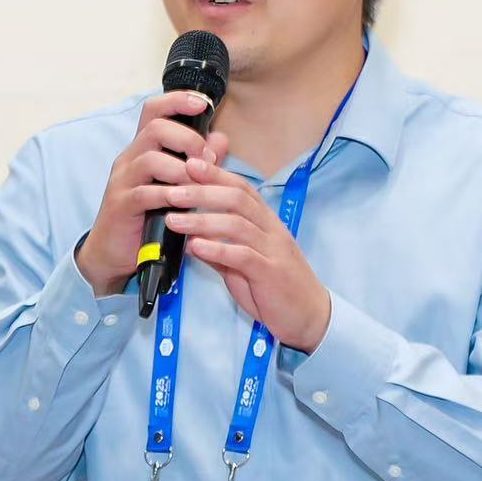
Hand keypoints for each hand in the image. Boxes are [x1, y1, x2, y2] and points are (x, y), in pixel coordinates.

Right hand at [75, 92, 231, 296]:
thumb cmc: (147, 216)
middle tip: (207, 159)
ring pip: (151, 158)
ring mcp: (123, 181)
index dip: (177, 101)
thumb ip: (198, 161)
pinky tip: (183, 205)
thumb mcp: (176, 185)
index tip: (203, 104)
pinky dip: (169, 196)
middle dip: (188, 139)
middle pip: (156, 128)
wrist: (113, 253)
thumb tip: (221, 139)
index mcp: (142, 149)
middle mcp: (129, 158)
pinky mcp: (121, 205)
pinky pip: (146, 193)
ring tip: (198, 184)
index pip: (154, 110)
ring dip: (182, 170)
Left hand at [160, 155, 332, 352]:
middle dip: (202, 191)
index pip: (241, 188)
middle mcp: (271, 230)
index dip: (216, 174)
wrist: (309, 316)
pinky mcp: (271, 273)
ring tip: (174, 220)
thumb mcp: (244, 265)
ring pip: (237, 224)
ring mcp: (273, 250)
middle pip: (237, 199)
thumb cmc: (276, 288)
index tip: (189, 163)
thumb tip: (192, 238)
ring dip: (202, 220)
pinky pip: (243, 256)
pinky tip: (195, 247)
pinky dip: (217, 249)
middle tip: (171, 190)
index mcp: (266, 222)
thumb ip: (221, 249)